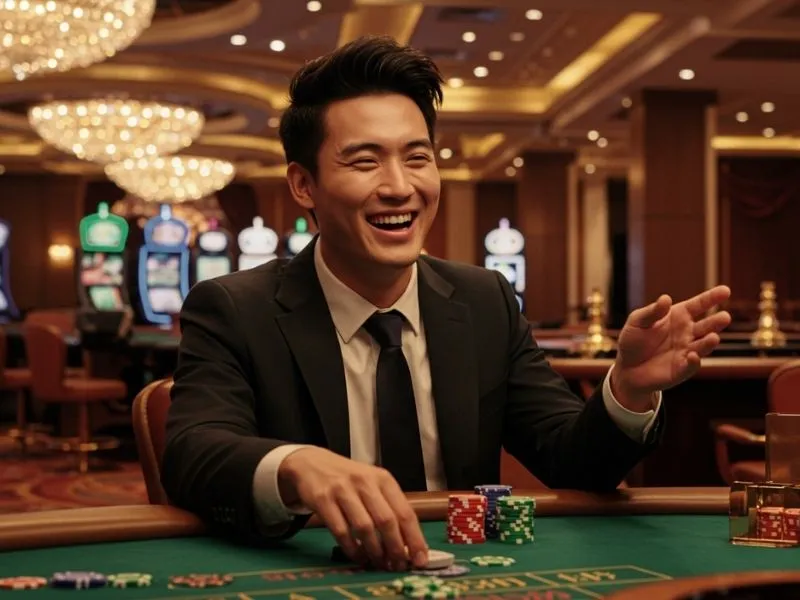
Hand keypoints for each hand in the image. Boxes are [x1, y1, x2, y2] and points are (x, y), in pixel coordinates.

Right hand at [278, 447, 427, 570]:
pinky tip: (358, 556)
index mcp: (383, 479)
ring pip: (364, 527)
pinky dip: (352, 549)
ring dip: (375, 551)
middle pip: (386, 521)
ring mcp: (342, 490)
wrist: (311, 463)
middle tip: (398, 566)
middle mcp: (365, 482)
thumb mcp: (372, 483)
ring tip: (379, 563)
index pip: (405, 511)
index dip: (415, 539)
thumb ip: (389, 507)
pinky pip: (341, 531)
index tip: (420, 559)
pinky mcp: (323, 500)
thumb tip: (408, 543)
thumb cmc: (348, 478)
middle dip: (395, 549)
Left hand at [612, 285, 731, 409]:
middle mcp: (687, 333)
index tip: (725, 290)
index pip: (698, 305)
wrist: (626, 368)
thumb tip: (665, 298)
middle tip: (725, 317)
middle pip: (706, 326)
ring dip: (709, 342)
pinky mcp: (682, 369)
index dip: (711, 298)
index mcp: (679, 316)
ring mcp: (687, 351)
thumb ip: (652, 312)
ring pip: (703, 346)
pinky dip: (693, 361)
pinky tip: (693, 356)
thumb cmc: (633, 340)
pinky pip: (691, 365)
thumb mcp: (638, 321)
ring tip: (713, 337)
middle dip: (716, 322)